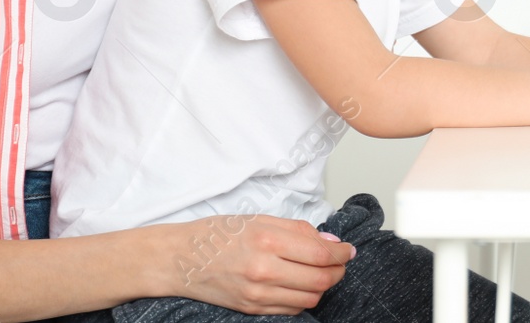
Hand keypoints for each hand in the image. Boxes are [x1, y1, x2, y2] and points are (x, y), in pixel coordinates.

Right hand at [161, 214, 353, 313]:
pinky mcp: (251, 308)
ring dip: (323, 286)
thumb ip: (300, 230)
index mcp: (268, 240)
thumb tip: (331, 243)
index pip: (322, 254)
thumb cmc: (219, 233)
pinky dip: (304, 298)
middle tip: (341, 262)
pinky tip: (301, 284)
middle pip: (321, 280)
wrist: (181, 258)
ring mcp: (257, 293)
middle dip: (338, 272)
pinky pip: (291, 309)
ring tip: (322, 273)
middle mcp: (264, 270)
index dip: (342, 254)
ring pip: (309, 298)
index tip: (348, 250)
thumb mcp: (261, 219)